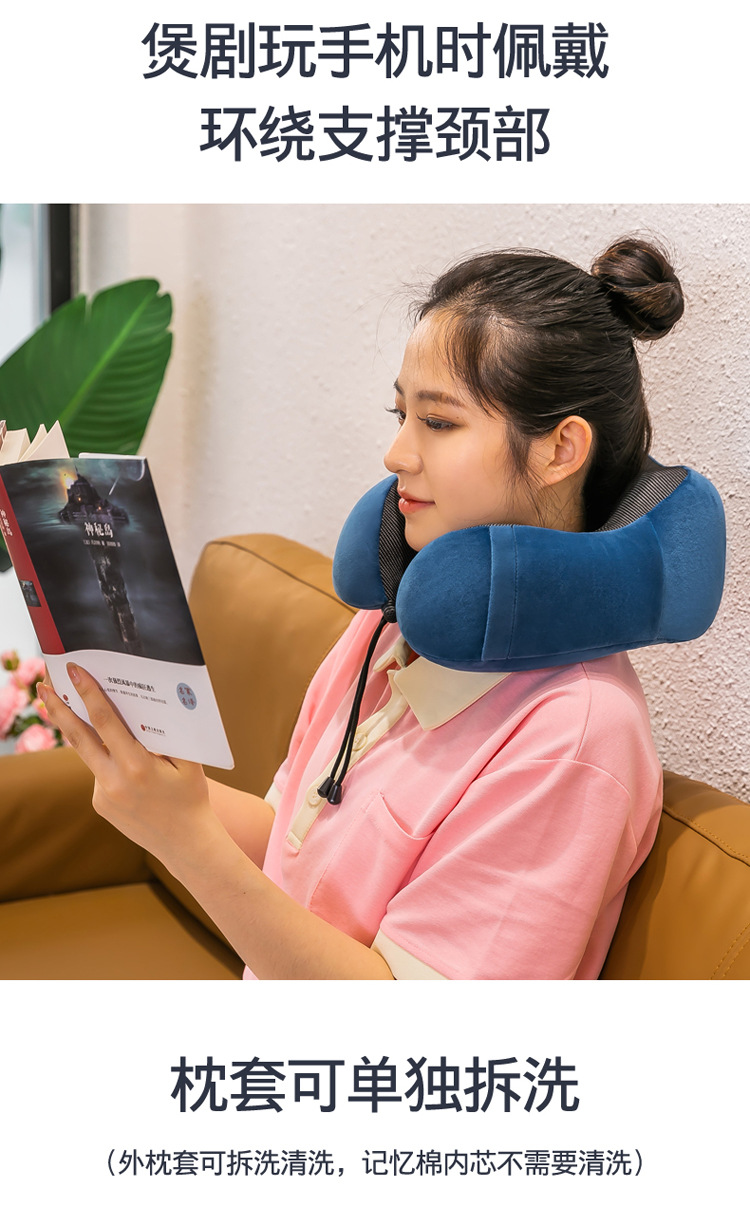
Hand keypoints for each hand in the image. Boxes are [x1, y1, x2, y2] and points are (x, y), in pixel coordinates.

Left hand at [39, 664, 218, 869]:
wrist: (186, 844)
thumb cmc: (191, 797)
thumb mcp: (187, 761)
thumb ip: (166, 735)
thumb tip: (144, 704)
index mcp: (137, 765)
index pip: (105, 721)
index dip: (88, 694)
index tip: (74, 673)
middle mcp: (114, 781)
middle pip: (78, 736)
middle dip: (58, 708)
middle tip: (43, 685)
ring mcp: (102, 796)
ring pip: (90, 754)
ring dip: (82, 732)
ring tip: (73, 710)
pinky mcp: (99, 805)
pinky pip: (100, 773)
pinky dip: (110, 763)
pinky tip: (131, 773)